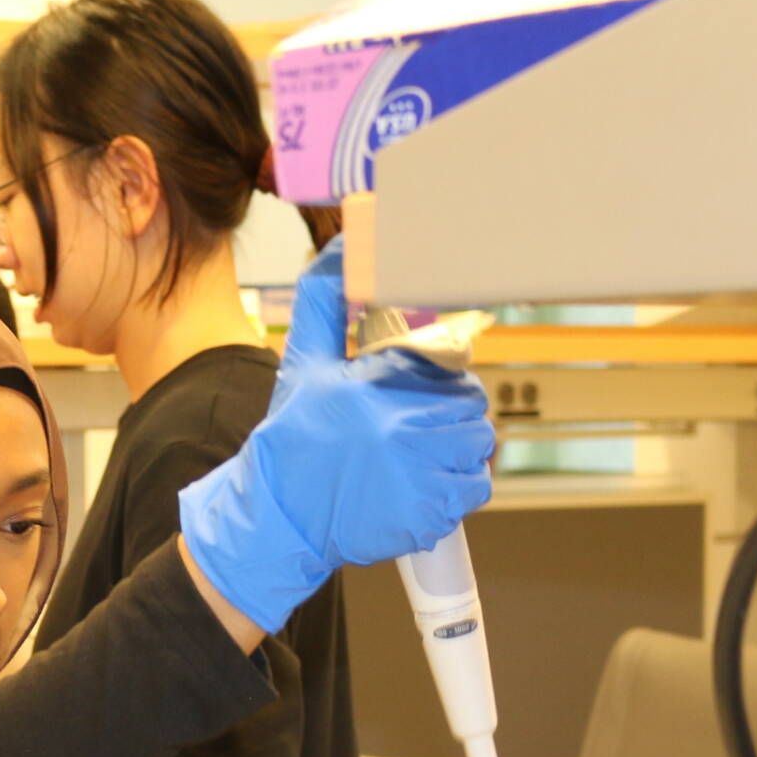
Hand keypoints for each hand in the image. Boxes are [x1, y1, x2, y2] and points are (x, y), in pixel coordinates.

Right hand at [177, 237, 493, 633]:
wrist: (278, 516)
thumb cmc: (292, 437)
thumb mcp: (303, 360)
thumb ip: (325, 297)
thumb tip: (348, 240)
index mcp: (377, 384)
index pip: (449, 364)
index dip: (440, 377)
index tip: (417, 393)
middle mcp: (403, 427)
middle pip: (470, 405)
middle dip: (451, 412)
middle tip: (418, 427)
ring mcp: (419, 473)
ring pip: (478, 445)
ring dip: (458, 449)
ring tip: (422, 455)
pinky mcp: (429, 513)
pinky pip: (475, 488)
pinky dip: (458, 487)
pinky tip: (424, 484)